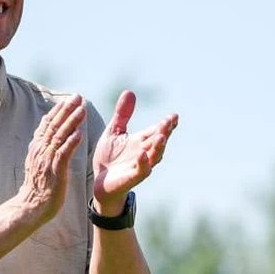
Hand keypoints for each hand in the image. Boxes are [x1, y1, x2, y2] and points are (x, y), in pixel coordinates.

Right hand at [18, 94, 85, 224]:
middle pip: (54, 126)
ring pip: (59, 137)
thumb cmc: (37, 186)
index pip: (47, 124)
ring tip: (82, 110)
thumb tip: (44, 127)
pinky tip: (79, 134)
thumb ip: (42, 144)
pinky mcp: (55, 172)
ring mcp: (47, 161)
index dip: (58, 110)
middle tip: (78, 96)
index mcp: (37, 147)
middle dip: (66, 110)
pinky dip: (71, 143)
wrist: (31, 207)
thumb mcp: (37, 161)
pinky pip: (63, 155)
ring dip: (71, 122)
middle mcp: (41, 151)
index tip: (69, 98)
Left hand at [92, 91, 178, 212]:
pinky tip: (142, 154)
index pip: (157, 130)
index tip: (174, 115)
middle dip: (165, 131)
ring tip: (162, 136)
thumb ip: (123, 114)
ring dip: (158, 147)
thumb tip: (130, 91)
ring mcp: (139, 166)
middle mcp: (144, 153)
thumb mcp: (114, 131)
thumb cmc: (109, 158)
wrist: (100, 182)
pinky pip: (140, 171)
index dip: (167, 124)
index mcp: (141, 141)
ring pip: (154, 156)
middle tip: (170, 121)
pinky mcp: (131, 178)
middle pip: (158, 141)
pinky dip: (143, 163)